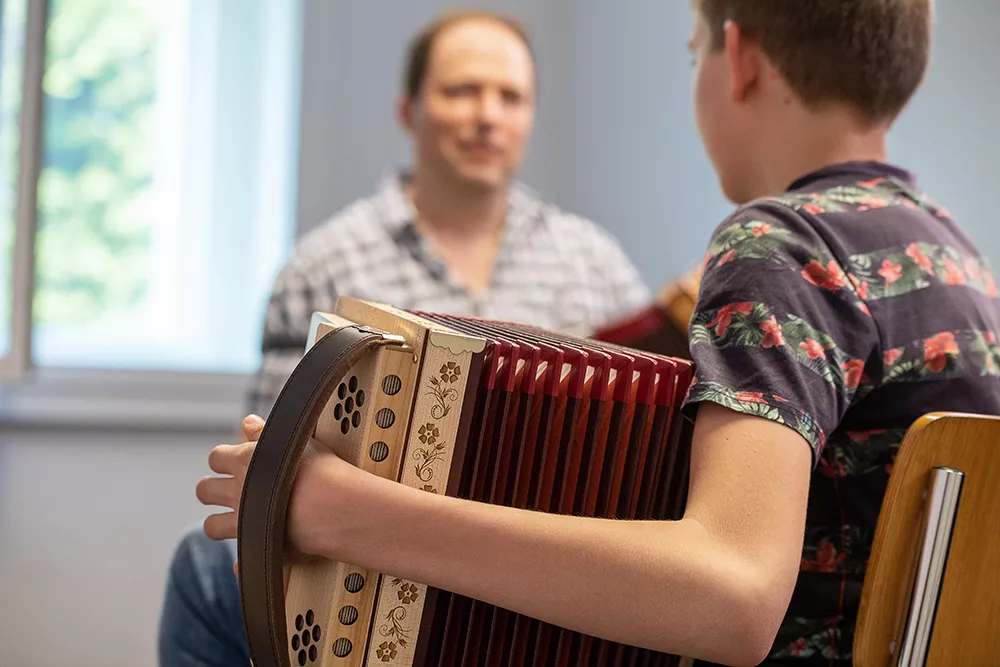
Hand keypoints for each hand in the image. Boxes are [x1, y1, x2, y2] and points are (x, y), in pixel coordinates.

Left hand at [197, 413, 362, 571]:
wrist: (335, 507)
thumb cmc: (321, 470)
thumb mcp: (295, 440)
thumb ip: (264, 433)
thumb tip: (247, 422)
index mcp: (244, 462)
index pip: (215, 457)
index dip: (224, 459)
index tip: (235, 462)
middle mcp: (237, 493)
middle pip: (204, 490)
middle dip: (212, 490)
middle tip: (230, 491)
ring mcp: (244, 523)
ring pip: (211, 527)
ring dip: (219, 525)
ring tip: (237, 522)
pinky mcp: (257, 550)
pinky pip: (240, 563)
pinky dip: (245, 562)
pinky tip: (254, 557)